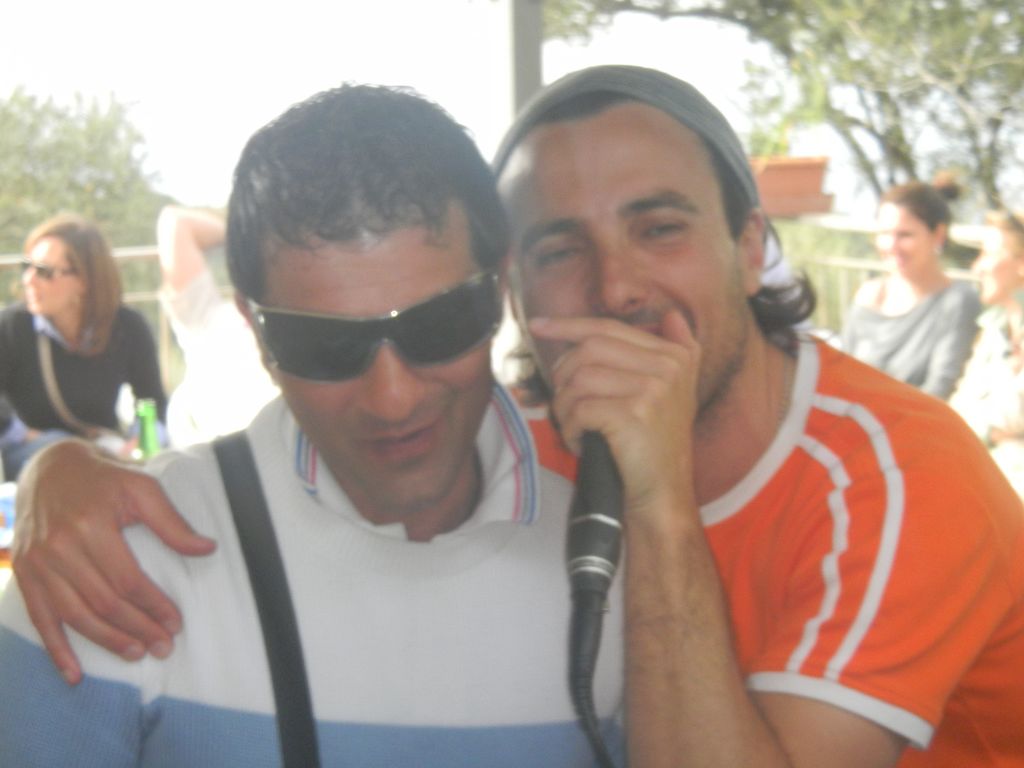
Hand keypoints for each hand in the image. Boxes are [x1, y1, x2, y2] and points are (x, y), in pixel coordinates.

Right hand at [11, 439, 215, 684]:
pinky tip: (75, 674)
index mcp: (91, 525)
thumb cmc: (105, 479)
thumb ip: (172, 523)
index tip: (176, 622)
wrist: (51, 468)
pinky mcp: (25, 574)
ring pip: (76, 616)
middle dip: (137, 628)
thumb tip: (208, 549)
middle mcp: (60, 547)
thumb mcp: (142, 489)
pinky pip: (41, 619)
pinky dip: (56, 650)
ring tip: (136, 654)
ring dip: (107, 641)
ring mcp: (38, 563)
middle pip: (103, 602)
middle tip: (163, 647)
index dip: (154, 605)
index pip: (127, 579)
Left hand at [528, 309, 698, 516]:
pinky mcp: (633, 414)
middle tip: (564, 401)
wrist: (663, 494)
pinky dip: (569, 429)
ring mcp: (652, 389)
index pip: (609, 328)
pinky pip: (579, 409)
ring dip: (564, 407)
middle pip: (589, 349)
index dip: (569, 325)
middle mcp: (668, 366)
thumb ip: (678, 351)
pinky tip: (580, 443)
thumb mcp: (676, 394)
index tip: (538, 326)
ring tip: (574, 426)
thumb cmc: (655, 445)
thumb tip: (671, 315)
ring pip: (579, 379)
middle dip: (563, 374)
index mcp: (674, 355)